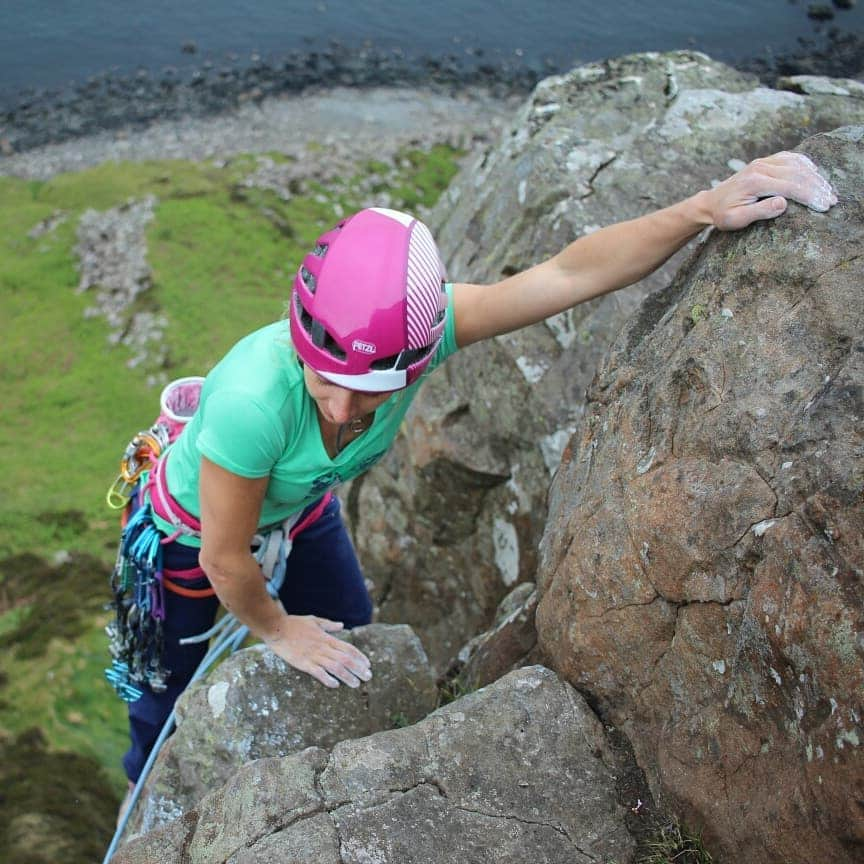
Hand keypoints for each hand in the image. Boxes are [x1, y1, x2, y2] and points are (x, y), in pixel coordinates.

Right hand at [265, 615, 372, 688]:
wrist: (276, 628)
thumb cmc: (295, 623)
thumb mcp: (314, 620)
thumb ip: (328, 625)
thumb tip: (341, 626)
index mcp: (327, 638)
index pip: (348, 648)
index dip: (359, 657)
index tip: (368, 665)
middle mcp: (323, 647)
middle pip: (345, 659)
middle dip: (358, 669)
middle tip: (368, 677)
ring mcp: (313, 656)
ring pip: (335, 667)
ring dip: (347, 676)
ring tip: (356, 684)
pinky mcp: (303, 663)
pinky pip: (318, 673)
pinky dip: (328, 679)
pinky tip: (335, 685)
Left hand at [706, 151, 836, 230]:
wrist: (710, 202)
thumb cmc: (723, 215)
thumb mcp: (736, 219)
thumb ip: (759, 211)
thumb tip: (784, 203)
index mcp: (754, 182)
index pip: (790, 186)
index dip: (810, 196)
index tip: (824, 206)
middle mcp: (760, 167)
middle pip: (797, 174)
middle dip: (817, 188)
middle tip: (832, 201)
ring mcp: (763, 162)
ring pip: (796, 164)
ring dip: (815, 177)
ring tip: (828, 191)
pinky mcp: (765, 161)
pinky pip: (790, 158)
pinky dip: (805, 164)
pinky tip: (815, 173)